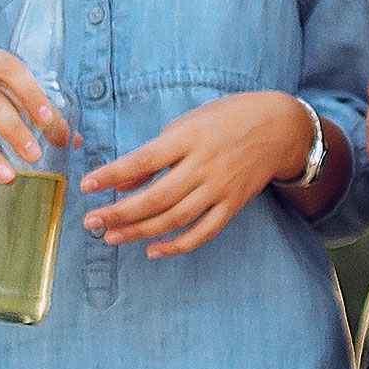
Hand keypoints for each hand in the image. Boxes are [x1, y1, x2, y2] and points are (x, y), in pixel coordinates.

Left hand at [80, 92, 310, 257]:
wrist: (282, 127)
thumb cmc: (228, 118)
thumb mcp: (189, 123)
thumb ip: (155, 152)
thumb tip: (122, 181)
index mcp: (191, 138)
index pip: (144, 160)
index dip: (112, 174)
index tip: (86, 185)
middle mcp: (205, 165)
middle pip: (156, 197)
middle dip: (119, 212)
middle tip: (91, 221)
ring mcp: (221, 188)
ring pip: (175, 218)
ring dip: (139, 231)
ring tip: (111, 236)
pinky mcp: (234, 204)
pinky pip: (204, 231)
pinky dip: (178, 245)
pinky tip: (153, 250)